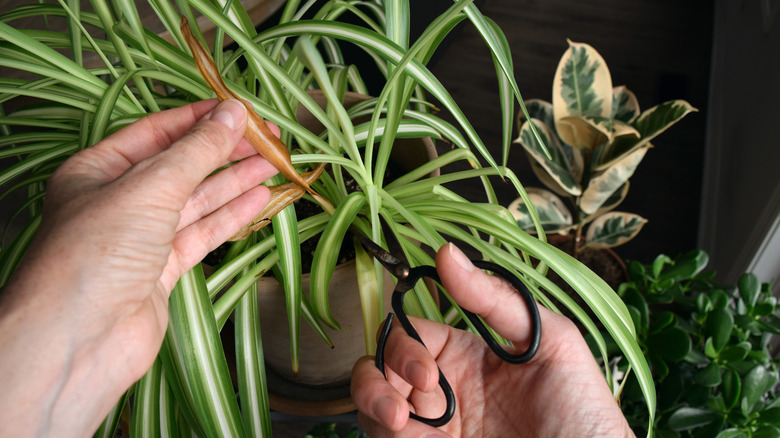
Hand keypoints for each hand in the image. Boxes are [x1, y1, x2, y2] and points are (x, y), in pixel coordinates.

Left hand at [0, 99, 277, 436]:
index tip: (240, 110)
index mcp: (99, 170)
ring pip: (196, 202)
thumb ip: (196, 151)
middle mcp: (119, 201)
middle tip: (268, 140)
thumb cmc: (96, 254)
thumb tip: (232, 113)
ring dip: (235, 182)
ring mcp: (142, 238)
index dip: (200, 119)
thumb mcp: (150, 188)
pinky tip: (258, 200)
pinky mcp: (162, 271)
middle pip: (182, 167)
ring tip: (274, 164)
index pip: (158, 132)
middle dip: (225, 151)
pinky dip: (231, 216)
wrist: (80, 338)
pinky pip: (202, 234)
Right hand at [351, 243, 634, 436]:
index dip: (404, 346)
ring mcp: (436, 428)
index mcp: (466, 355)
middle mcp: (444, 389)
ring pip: (373, 406)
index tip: (428, 374)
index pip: (410, 335)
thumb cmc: (585, 413)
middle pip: (379, 369)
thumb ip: (495, 298)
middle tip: (402, 408)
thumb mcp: (550, 342)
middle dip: (375, 381)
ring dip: (373, 407)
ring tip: (399, 425)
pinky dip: (389, 435)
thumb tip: (446, 252)